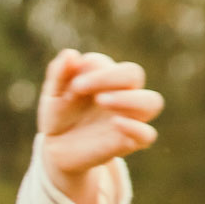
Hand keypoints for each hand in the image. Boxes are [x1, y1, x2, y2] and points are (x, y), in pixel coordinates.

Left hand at [37, 49, 162, 203]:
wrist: (57, 148)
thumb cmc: (59, 115)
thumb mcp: (53, 95)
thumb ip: (59, 73)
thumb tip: (70, 55)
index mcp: (106, 76)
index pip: (106, 63)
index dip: (89, 70)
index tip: (70, 85)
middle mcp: (123, 93)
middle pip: (134, 74)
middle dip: (108, 77)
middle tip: (78, 87)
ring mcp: (129, 117)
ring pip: (152, 102)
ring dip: (130, 99)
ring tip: (101, 101)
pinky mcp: (128, 141)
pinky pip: (147, 135)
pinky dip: (137, 129)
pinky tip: (116, 123)